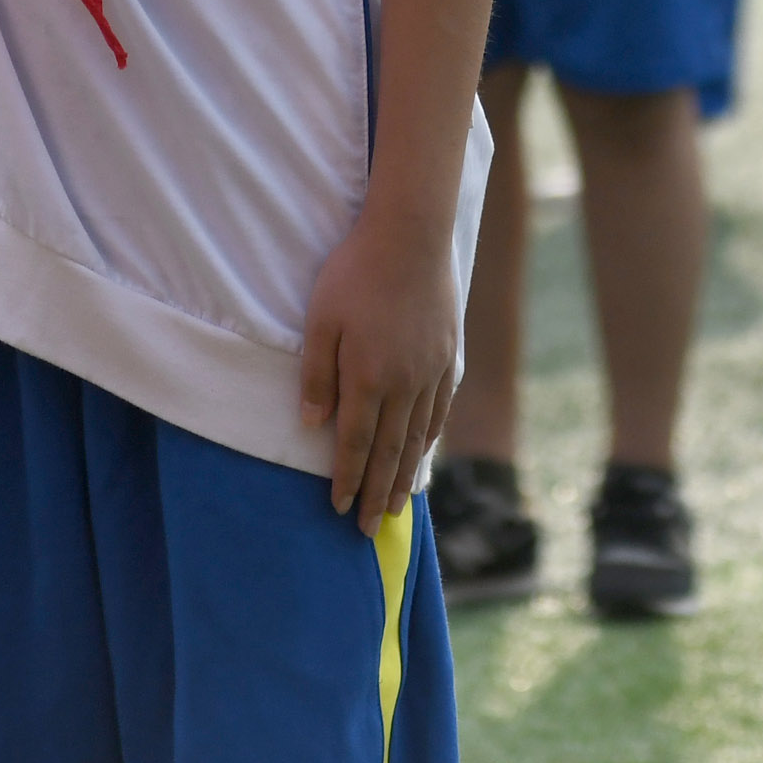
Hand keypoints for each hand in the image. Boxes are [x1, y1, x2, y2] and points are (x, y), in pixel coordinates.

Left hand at [294, 198, 462, 527]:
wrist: (411, 234)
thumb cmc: (355, 272)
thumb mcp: (319, 320)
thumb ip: (316, 375)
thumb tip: (312, 425)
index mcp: (367, 378)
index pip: (356, 444)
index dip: (346, 480)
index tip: (337, 509)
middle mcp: (404, 384)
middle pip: (389, 452)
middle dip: (375, 493)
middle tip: (367, 528)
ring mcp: (431, 371)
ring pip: (417, 437)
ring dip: (404, 475)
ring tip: (395, 505)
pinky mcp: (450, 356)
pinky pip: (440, 410)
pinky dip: (429, 439)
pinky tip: (423, 453)